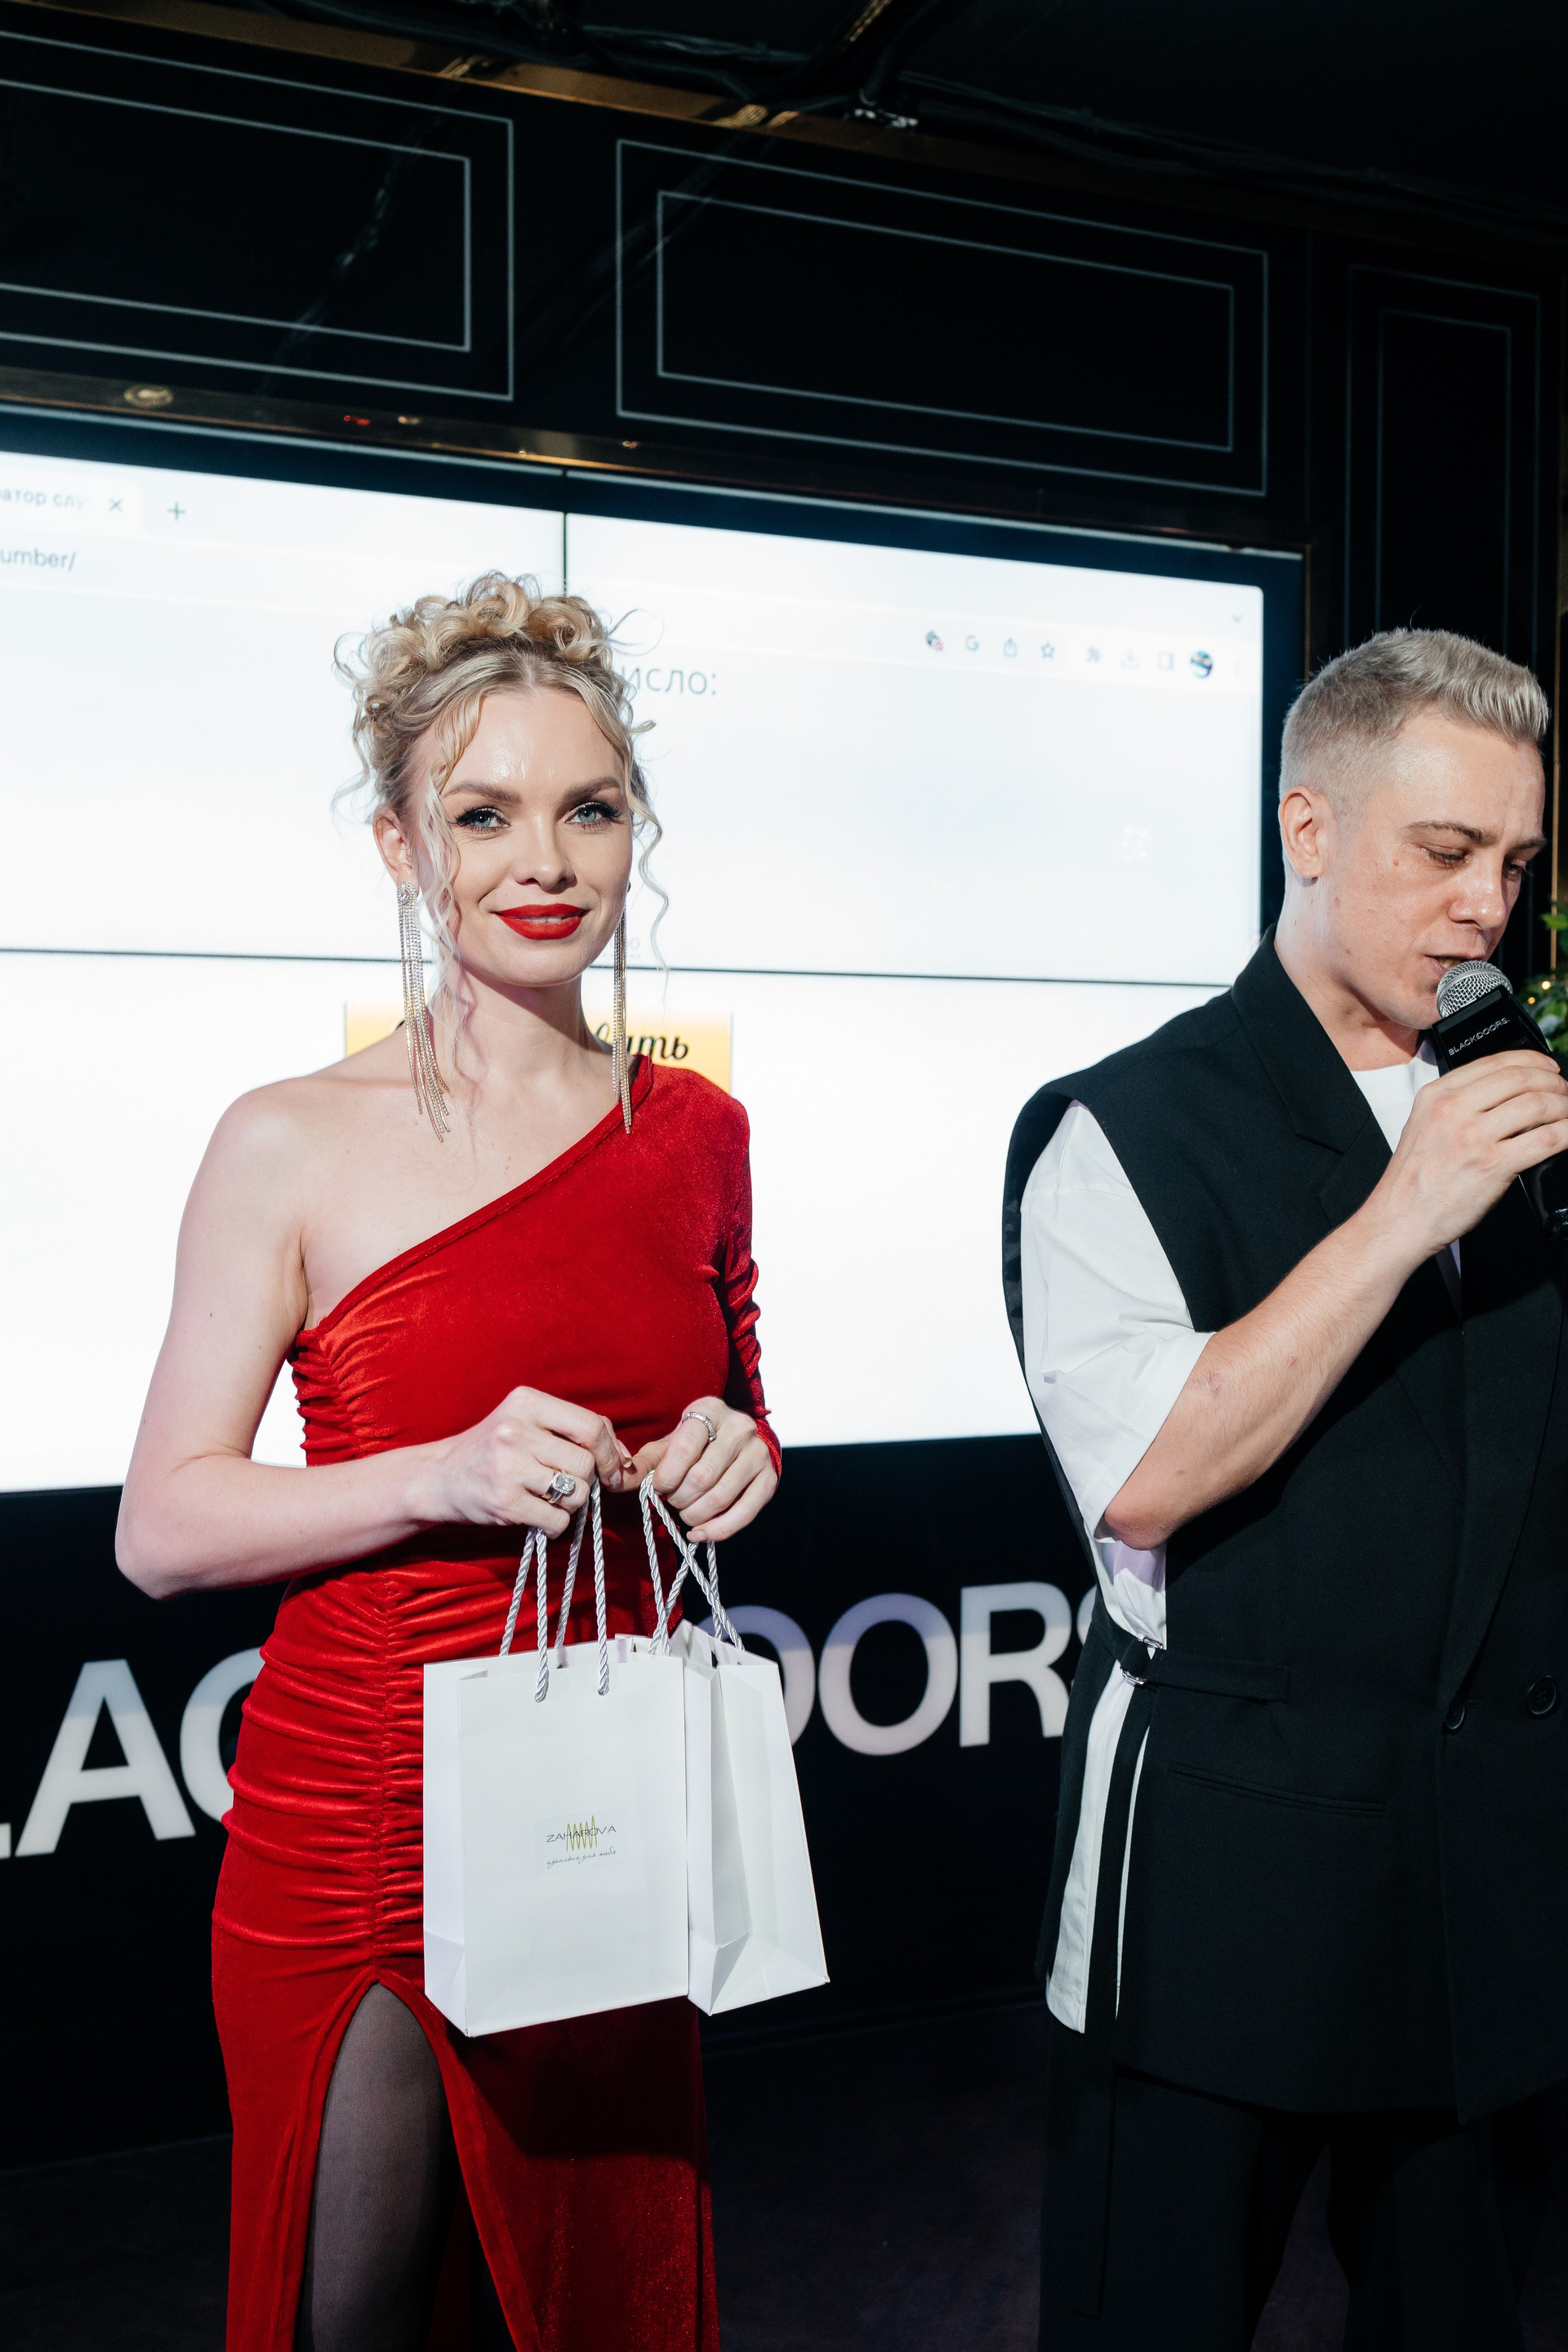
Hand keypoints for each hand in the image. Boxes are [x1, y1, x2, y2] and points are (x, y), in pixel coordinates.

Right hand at [410, 1386, 633, 1535]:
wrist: (438, 1478)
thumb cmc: (493, 1450)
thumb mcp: (527, 1424)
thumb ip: (575, 1432)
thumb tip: (625, 1458)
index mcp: (526, 1402)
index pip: (592, 1426)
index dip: (610, 1453)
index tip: (612, 1470)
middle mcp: (515, 1430)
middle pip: (586, 1464)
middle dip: (584, 1482)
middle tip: (564, 1485)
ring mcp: (508, 1466)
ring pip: (575, 1493)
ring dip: (570, 1504)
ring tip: (545, 1498)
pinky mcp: (503, 1501)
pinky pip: (557, 1521)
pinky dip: (555, 1525)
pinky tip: (535, 1514)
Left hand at [632, 1396, 777, 1542]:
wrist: (737, 1440)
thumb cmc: (698, 1443)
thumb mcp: (672, 1442)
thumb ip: (648, 1461)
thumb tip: (620, 1481)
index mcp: (711, 1410)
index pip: (685, 1448)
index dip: (667, 1476)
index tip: (659, 1487)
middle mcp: (740, 1427)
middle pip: (702, 1477)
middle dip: (679, 1498)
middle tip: (672, 1501)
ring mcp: (759, 1452)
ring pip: (721, 1496)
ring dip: (695, 1515)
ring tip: (686, 1514)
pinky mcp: (769, 1478)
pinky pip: (745, 1512)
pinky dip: (719, 1530)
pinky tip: (700, 1534)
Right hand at [1372, 1049, 1567, 1260]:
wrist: (1399, 1220)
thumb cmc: (1413, 1181)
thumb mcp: (1423, 1126)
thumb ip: (1456, 1105)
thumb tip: (1504, 1095)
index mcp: (1436, 1095)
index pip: (1494, 1061)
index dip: (1532, 1060)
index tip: (1548, 1068)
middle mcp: (1453, 1110)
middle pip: (1520, 1078)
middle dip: (1553, 1082)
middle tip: (1564, 1092)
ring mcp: (1472, 1137)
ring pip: (1537, 1104)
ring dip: (1563, 1107)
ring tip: (1567, 1114)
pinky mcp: (1492, 1165)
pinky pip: (1545, 1139)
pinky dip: (1566, 1134)